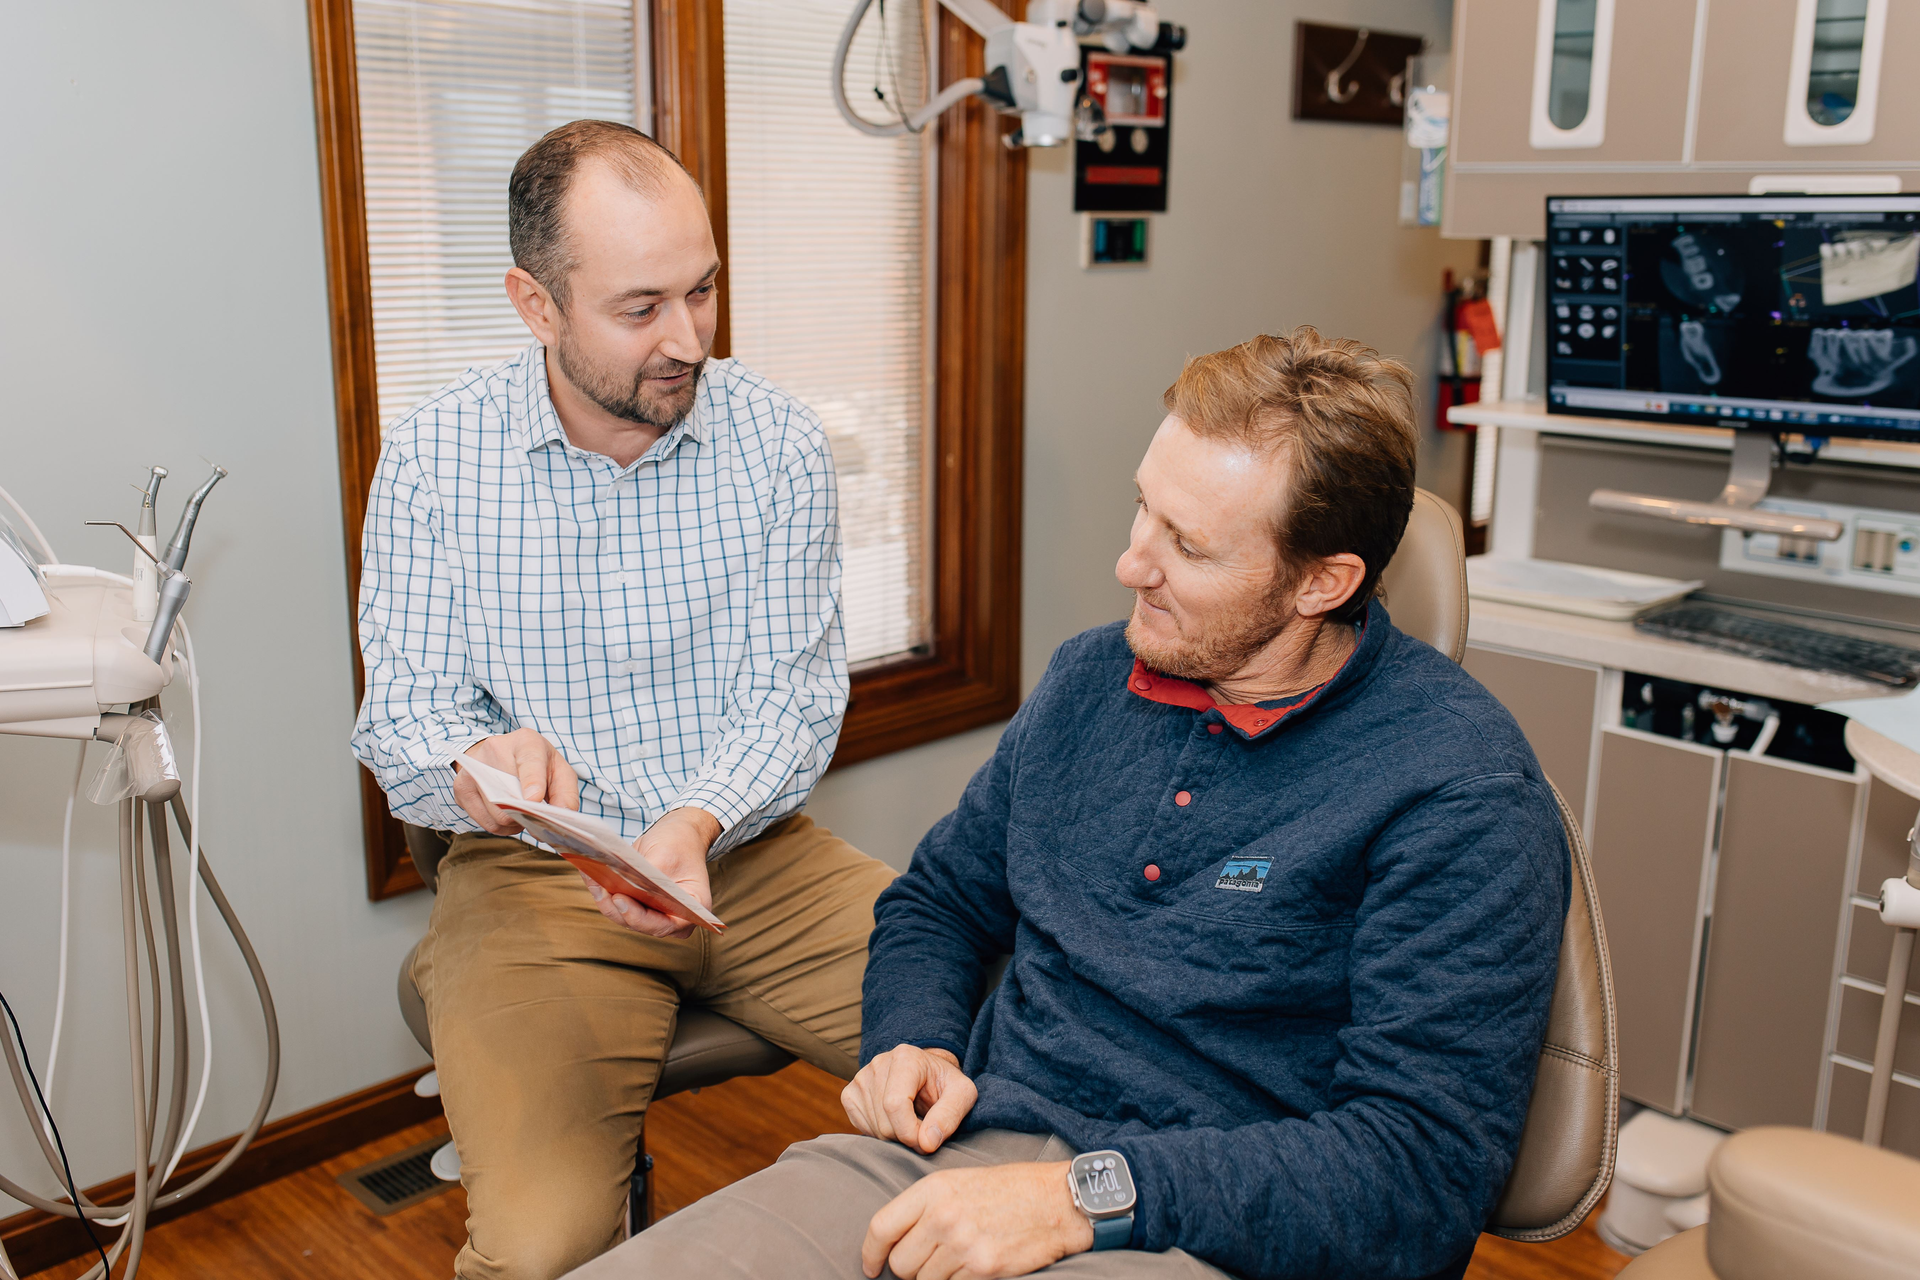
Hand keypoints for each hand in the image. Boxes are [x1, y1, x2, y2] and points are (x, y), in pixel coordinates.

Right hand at [452, 728, 578, 834]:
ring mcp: (474, 768)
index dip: (532, 782)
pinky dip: (501, 826)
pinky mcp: (461, 787)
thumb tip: (562, 815)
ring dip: (514, 823)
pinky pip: (485, 822)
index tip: (534, 800)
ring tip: (522, 812)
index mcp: (526, 741)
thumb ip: (565, 793)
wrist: (502, 753)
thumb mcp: (558, 771)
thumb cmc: (536, 765)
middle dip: (526, 813)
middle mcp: (495, 749)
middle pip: (510, 795)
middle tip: (536, 816)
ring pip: (497, 814)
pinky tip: (507, 814)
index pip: (529, 762)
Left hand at [586, 806, 718, 938]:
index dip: (638, 917)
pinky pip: (616, 903)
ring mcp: (653, 912)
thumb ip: (646, 878)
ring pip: (622, 915)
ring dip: (604, 897)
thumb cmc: (680, 844)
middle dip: (615, 906)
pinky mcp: (637, 903)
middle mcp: (672, 917)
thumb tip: (620, 887)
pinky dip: (603, 889)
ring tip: (591, 876)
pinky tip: (590, 874)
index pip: (662, 924)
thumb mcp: (666, 856)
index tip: (619, 899)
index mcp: (691, 910)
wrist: (679, 833)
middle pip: (637, 922)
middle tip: (598, 886)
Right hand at [841, 1045, 977, 1155]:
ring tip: (912, 1123)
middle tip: (924, 1132)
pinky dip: (880, 1134)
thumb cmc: (946, 1084)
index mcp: (905, 1057)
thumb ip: (950, 1116)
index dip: (911, 1133)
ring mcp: (861, 1078)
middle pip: (885, 1121)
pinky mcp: (850, 1094)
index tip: (928, 1142)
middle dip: (906, 1138)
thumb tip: (927, 1142)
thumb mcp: (962, 1094)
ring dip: (896, 1137)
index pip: (895, 1105)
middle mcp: (878, 1063)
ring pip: (874, 1128)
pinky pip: (862, 1127)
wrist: (928, 1074)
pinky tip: (895, 1122)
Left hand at [861, 1161, 1091, 1279]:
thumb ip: (923, 1208)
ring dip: (936, 1277)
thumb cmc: (1006, 1190)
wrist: (1055, 1201)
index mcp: (932, 1190)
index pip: (881, 1227)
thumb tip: (891, 1244)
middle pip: (901, 1263)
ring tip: (960, 1257)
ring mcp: (962, 1244)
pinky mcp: (983, 1268)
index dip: (869, 1253)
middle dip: (909, 1268)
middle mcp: (943, 1216)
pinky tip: (975, 1265)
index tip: (871, 1266)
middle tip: (930, 1260)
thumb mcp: (957, 1182)